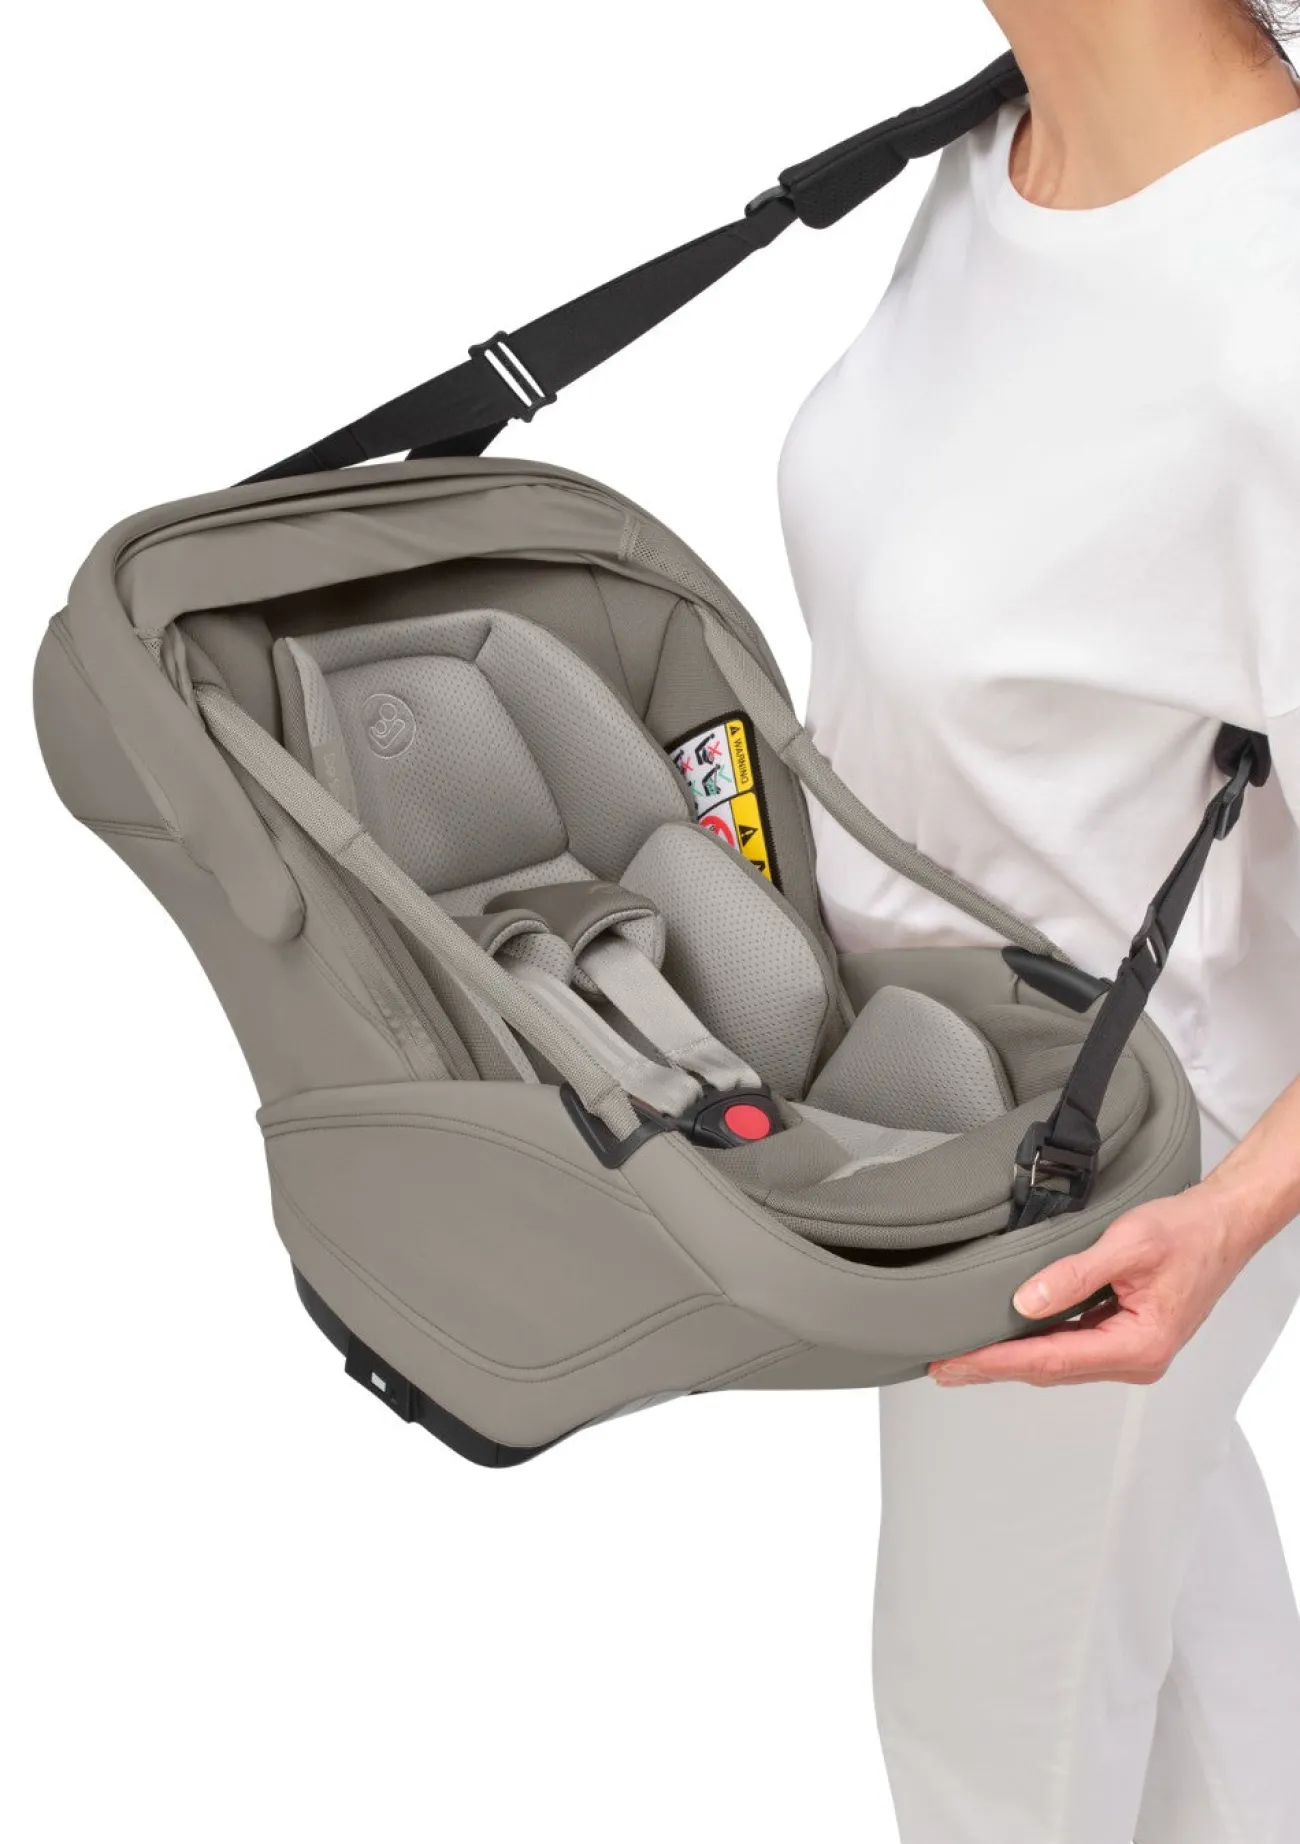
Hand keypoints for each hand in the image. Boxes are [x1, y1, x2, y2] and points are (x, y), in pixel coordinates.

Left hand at [930, 1177, 1259, 1388]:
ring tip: (963, 1357)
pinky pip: (1072, 1348)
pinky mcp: (1125, 1337)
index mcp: (1138, 1346)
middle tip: (941, 1367)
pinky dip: (1036, 1346)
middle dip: (993, 1369)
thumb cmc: (1187, 1232)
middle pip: (1050, 1370)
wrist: (1223, 1224)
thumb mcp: (1128, 1244)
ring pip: (1058, 1363)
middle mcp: (1135, 1359)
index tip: (955, 1363)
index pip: (1051, 1360)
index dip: (996, 1362)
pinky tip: (1007, 1341)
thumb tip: (1025, 1302)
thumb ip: (1075, 1275)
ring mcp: (1131, 1352)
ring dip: (1011, 1361)